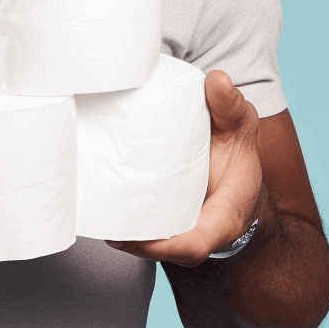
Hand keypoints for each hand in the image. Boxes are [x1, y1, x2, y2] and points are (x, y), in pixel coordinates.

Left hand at [107, 70, 266, 266]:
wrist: (236, 174)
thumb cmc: (238, 153)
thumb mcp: (240, 127)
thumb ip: (230, 105)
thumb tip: (216, 80)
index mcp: (221, 219)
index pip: (194, 245)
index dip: (164, 247)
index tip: (134, 239)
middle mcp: (195, 231)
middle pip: (159, 247)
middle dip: (128, 240)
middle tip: (98, 221)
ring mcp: (174, 228)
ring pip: (144, 239)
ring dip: (117, 230)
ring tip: (88, 209)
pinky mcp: (159, 216)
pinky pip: (138, 223)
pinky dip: (117, 216)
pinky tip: (92, 199)